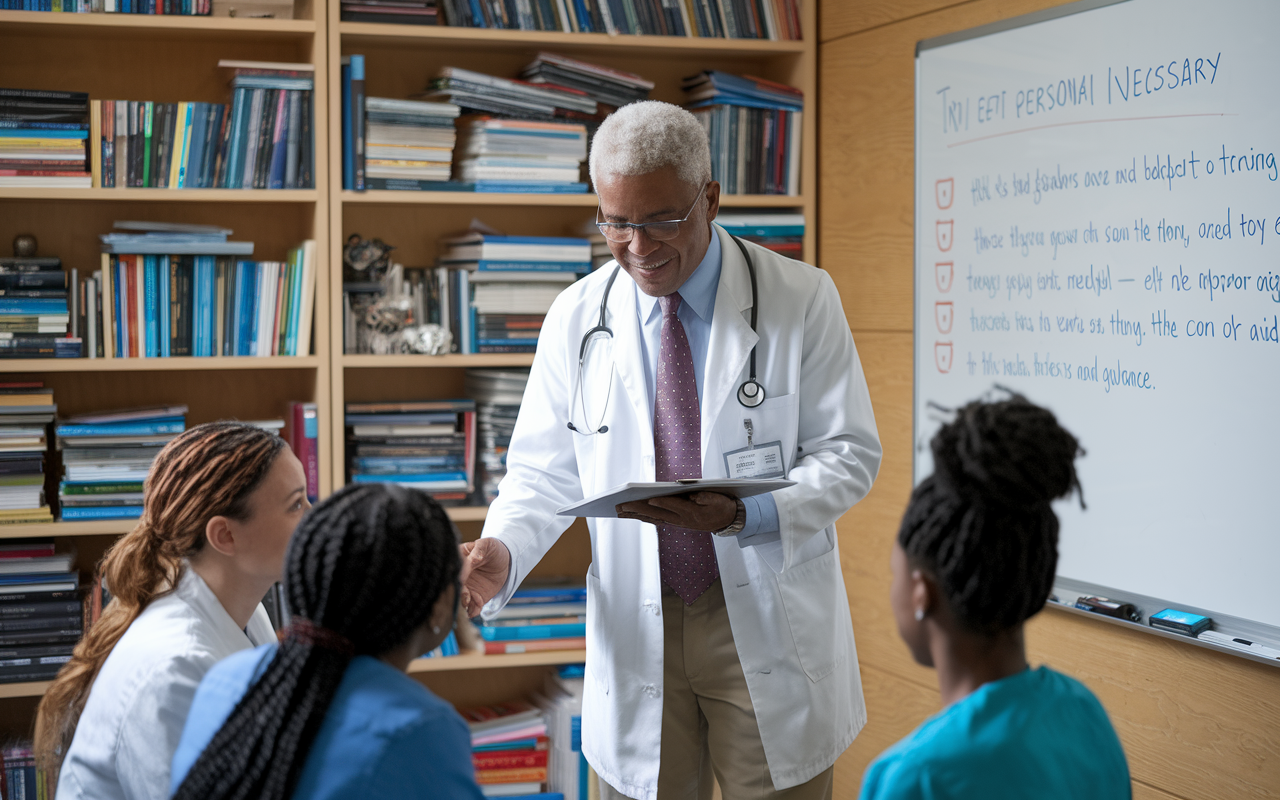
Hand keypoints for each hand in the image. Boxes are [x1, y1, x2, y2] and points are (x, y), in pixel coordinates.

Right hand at [458, 538, 510, 617]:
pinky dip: (473, 611)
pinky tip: (474, 612)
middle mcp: (460, 577)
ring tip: (469, 607)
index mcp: (458, 560)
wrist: (505, 560)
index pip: (455, 569)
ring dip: (464, 604)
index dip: (458, 575)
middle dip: (460, 593)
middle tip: (466, 597)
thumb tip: (472, 560)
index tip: (461, 581)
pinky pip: (473, 606)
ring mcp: (467, 588)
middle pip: (456, 587)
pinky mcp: (476, 597)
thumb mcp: (487, 545)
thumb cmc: (492, 549)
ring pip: (462, 599)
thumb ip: (478, 552)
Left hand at [616, 491, 737, 531]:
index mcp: (693, 512)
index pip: (674, 505)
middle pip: (657, 513)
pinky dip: (644, 517)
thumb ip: (704, 497)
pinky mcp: (676, 523)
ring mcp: (678, 523)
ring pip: (653, 518)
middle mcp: (682, 520)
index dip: (662, 502)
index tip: (648, 499)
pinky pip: (657, 520)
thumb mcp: (717, 498)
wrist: (728, 520)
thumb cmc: (721, 505)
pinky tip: (633, 515)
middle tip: (621, 506)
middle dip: (638, 509)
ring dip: (636, 515)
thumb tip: (692, 496)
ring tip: (620, 511)